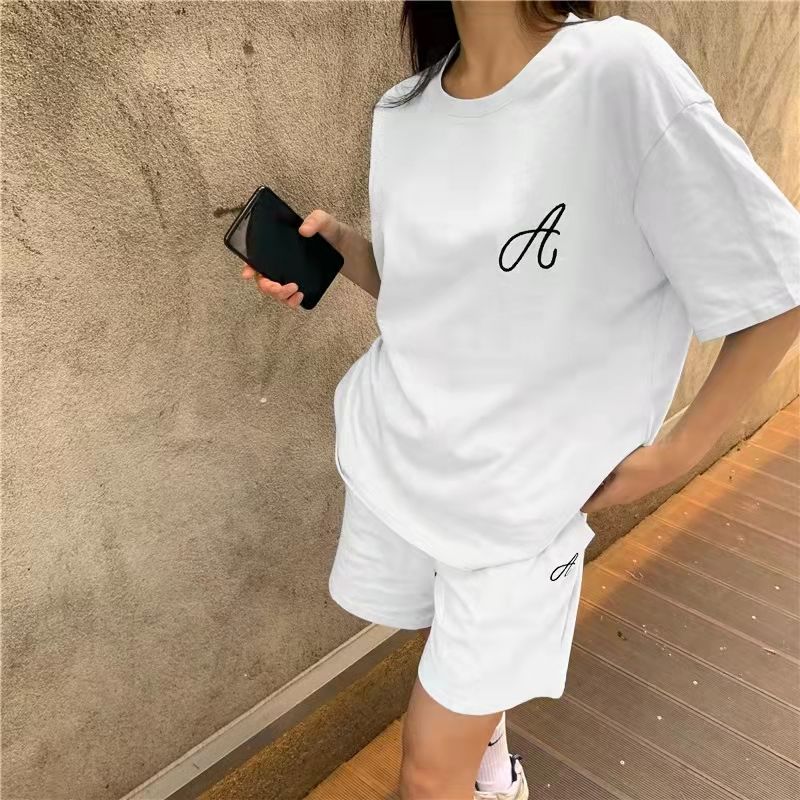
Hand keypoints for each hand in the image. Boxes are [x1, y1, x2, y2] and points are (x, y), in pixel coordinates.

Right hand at [241, 208, 343, 308]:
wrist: (341, 245)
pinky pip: (289, 299)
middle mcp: (278, 264)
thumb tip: (304, 230)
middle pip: (263, 280)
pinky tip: (300, 297)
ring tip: (296, 290)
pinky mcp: (299, 286)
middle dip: (267, 287)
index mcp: (276, 248)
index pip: (256, 259)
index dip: (248, 267)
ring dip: (280, 295)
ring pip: (274, 293)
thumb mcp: (323, 220)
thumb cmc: (327, 231)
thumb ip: (315, 220)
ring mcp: (288, 276)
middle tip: (278, 287)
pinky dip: (291, 302)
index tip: (248, 273)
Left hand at [580, 440, 695, 513]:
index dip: (575, 501)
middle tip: (570, 478)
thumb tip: (582, 466)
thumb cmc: (642, 463)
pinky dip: (609, 480)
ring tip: (585, 470)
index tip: (563, 491)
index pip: (588, 507)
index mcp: (612, 497)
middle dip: (584, 491)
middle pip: (597, 500)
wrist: (672, 460)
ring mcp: (631, 494)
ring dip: (598, 484)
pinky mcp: (638, 486)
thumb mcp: (616, 463)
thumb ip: (599, 466)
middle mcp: (620, 499)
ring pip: (607, 492)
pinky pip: (618, 486)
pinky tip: (606, 466)